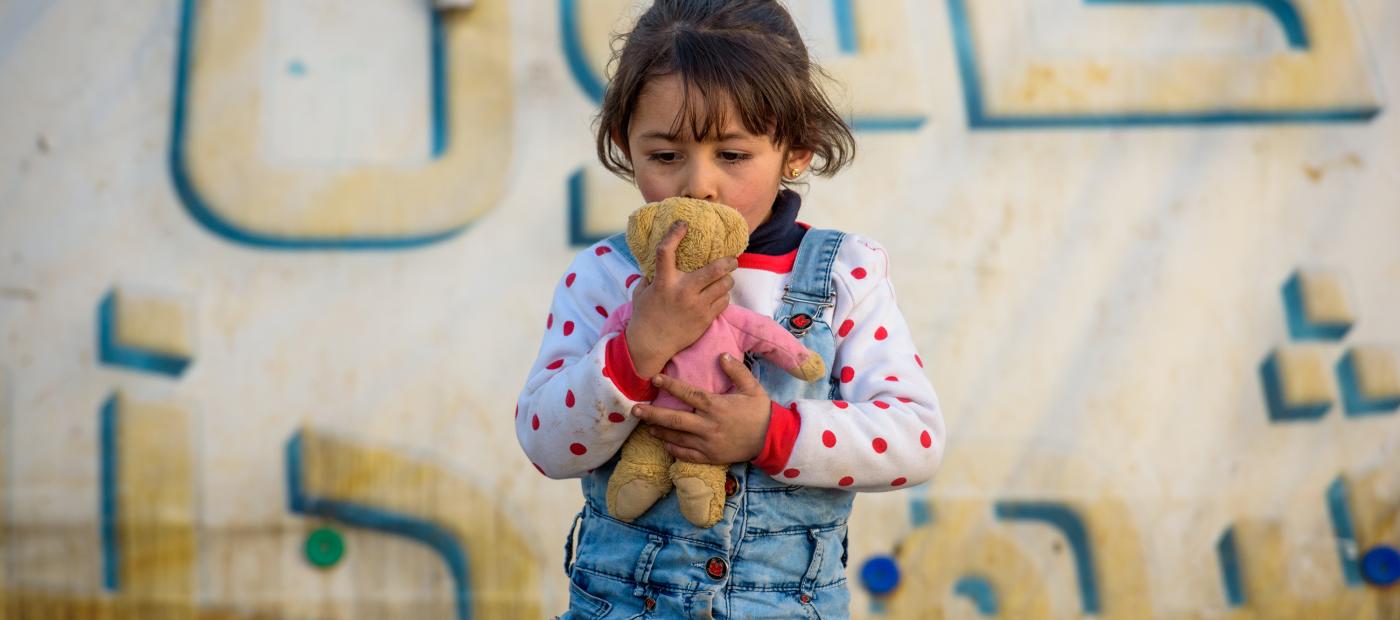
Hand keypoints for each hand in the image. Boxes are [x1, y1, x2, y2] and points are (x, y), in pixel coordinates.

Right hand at [626, 220, 736, 376]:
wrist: (651, 344)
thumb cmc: (645, 316)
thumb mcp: (642, 292)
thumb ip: (651, 276)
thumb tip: (657, 263)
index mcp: (663, 282)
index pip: (666, 251)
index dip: (675, 234)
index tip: (683, 224)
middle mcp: (683, 291)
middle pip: (714, 269)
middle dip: (728, 261)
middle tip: (732, 259)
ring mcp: (697, 305)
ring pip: (724, 285)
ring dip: (727, 279)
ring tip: (725, 278)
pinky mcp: (705, 318)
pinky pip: (724, 301)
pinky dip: (723, 296)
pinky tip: (719, 295)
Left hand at [631, 353, 770, 463]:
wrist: (772, 440)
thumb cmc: (760, 412)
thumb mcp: (753, 388)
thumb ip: (737, 371)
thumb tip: (723, 355)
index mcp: (717, 406)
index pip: (689, 394)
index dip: (670, 386)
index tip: (654, 379)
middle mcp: (709, 425)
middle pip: (675, 420)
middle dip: (653, 414)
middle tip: (635, 410)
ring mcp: (708, 443)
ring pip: (677, 438)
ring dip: (659, 431)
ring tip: (645, 425)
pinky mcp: (710, 457)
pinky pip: (687, 454)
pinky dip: (673, 449)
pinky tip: (663, 443)